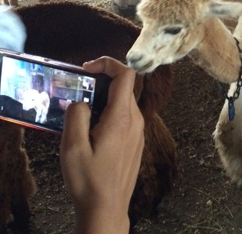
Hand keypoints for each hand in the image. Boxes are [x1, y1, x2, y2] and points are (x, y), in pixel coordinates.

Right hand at [60, 56, 143, 233]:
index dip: (108, 63)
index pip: (126, 75)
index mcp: (122, 118)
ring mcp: (139, 130)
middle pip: (125, 86)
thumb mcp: (72, 148)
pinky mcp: (137, 140)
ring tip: (84, 112)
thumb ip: (76, 116)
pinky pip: (126, 115)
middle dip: (102, 81)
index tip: (87, 68)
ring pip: (125, 101)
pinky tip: (94, 129)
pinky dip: (111, 111)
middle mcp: (136, 120)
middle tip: (79, 89)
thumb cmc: (89, 180)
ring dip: (105, 98)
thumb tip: (81, 101)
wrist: (107, 208)